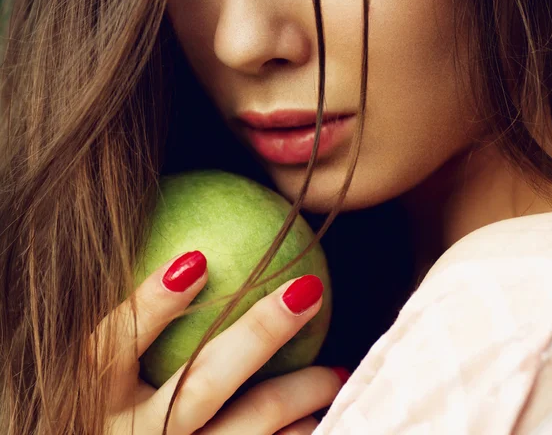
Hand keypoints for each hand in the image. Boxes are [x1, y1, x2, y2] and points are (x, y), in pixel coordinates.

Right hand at [89, 250, 344, 433]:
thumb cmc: (117, 413)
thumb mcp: (104, 377)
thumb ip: (133, 328)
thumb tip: (191, 256)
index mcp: (94, 400)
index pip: (109, 346)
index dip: (150, 304)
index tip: (198, 258)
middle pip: (201, 384)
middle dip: (259, 334)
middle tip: (307, 290)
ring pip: (248, 425)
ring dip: (300, 392)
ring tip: (335, 372)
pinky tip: (317, 421)